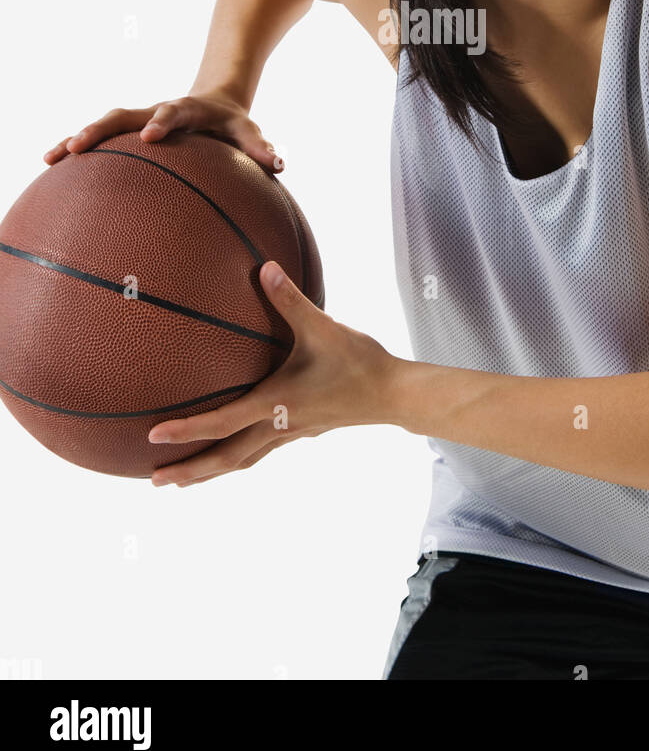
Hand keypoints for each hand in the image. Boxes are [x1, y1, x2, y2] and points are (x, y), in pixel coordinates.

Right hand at [42, 94, 283, 173]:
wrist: (214, 99)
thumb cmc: (232, 123)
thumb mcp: (248, 131)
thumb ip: (260, 146)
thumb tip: (280, 164)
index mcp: (186, 109)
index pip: (173, 112)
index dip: (162, 122)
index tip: (150, 137)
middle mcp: (156, 110)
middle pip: (125, 114)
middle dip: (102, 129)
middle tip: (79, 145)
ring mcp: (139, 118)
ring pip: (105, 123)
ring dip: (80, 136)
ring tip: (53, 156)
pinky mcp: (128, 129)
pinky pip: (100, 136)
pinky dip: (75, 145)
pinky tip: (50, 161)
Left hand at [147, 260, 399, 486]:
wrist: (393, 394)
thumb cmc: (357, 361)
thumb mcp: (322, 326)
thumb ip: (290, 298)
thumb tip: (265, 268)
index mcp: (275, 403)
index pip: (222, 422)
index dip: (187, 430)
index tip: (154, 436)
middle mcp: (278, 425)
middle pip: (226, 458)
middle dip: (190, 471)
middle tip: (155, 482)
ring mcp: (291, 433)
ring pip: (243, 461)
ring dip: (211, 472)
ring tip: (183, 480)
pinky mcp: (302, 431)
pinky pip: (260, 452)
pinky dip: (238, 458)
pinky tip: (234, 450)